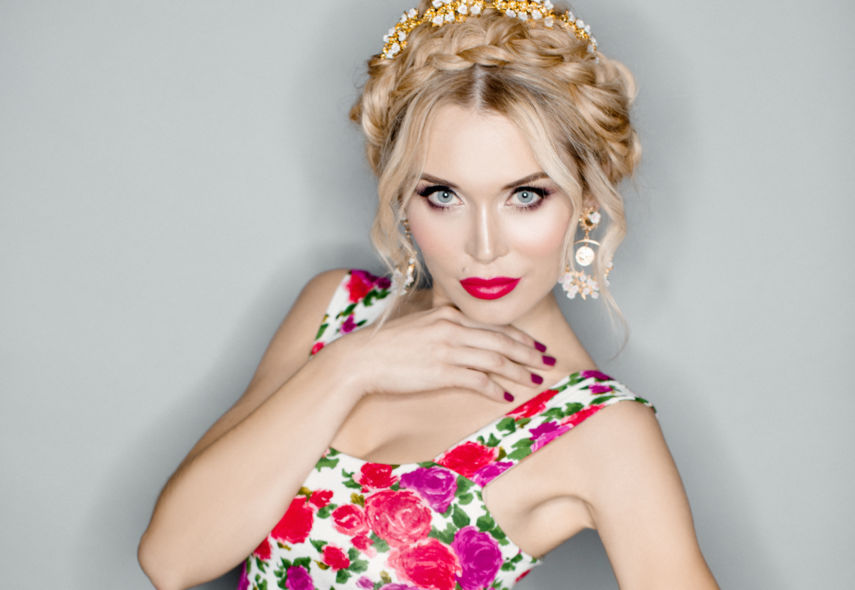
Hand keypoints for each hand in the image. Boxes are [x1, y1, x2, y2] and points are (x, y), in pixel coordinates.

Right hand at [323, 305, 551, 402]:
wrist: (362, 358)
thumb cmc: (387, 346)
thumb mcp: (420, 326)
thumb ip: (444, 328)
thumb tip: (464, 340)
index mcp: (448, 314)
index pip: (493, 325)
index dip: (519, 335)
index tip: (535, 345)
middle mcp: (452, 327)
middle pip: (502, 340)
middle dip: (529, 352)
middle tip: (548, 361)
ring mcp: (448, 349)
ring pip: (496, 359)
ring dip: (520, 371)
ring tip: (535, 379)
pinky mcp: (442, 370)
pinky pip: (478, 379)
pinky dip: (496, 387)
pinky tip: (506, 395)